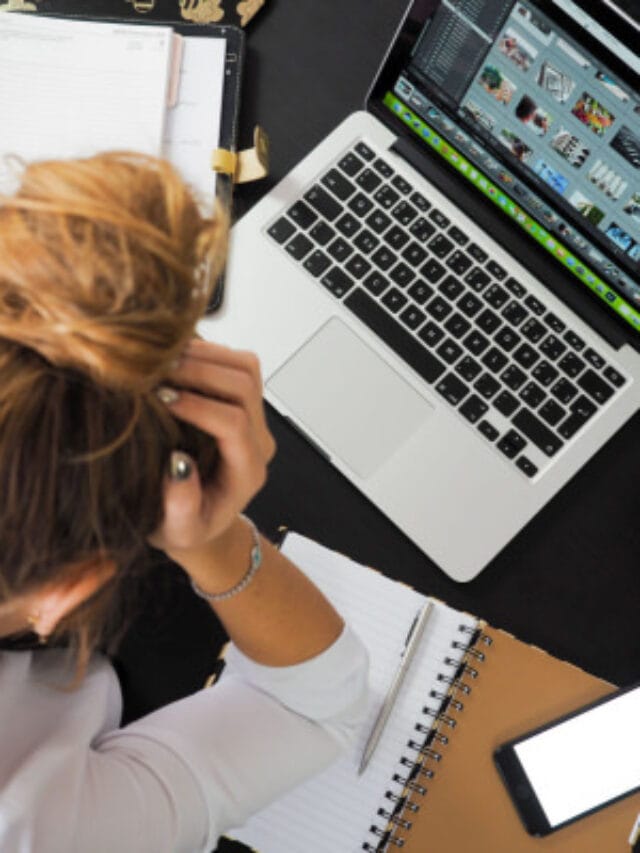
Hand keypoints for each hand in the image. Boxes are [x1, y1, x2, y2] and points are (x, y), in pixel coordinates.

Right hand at [149, 339, 274, 556]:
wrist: (201, 519)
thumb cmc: (186, 527)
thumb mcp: (178, 531)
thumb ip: (181, 506)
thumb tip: (177, 464)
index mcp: (247, 471)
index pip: (234, 424)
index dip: (198, 406)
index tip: (160, 399)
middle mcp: (258, 440)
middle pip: (245, 386)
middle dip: (200, 371)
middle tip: (155, 371)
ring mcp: (254, 417)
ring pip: (245, 367)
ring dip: (204, 355)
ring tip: (161, 360)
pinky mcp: (242, 401)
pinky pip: (235, 362)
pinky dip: (204, 352)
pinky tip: (171, 358)